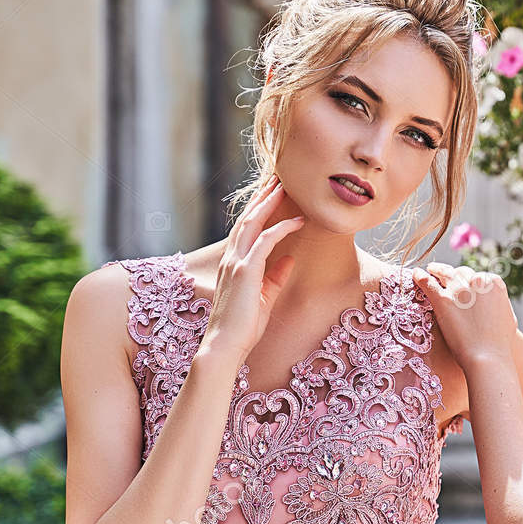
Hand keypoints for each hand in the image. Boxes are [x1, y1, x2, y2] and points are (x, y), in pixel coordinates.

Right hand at [206, 176, 303, 358]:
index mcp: (232, 264)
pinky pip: (265, 241)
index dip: (258, 208)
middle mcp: (231, 258)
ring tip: (284, 186)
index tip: (271, 192)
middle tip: (277, 177)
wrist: (225, 346)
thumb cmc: (244, 327)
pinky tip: (297, 220)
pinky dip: (281, 228)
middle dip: (262, 196)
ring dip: (269, 203)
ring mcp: (236, 263)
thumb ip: (275, 277)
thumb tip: (290, 259)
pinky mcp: (245, 272)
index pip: (245, 229)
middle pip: (247, 218)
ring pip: (252, 223)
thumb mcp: (265, 297)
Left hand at [411, 263, 517, 369]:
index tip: (464, 283)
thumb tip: (495, 301)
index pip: (478, 276)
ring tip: (431, 269)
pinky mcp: (443, 300)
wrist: (487, 356)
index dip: (469, 281)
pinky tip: (416, 274)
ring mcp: (459, 289)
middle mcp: (477, 281)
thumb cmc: (500, 343)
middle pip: (462, 272)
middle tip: (445, 274)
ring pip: (445, 273)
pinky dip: (420, 277)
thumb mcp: (508, 317)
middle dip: (454, 274)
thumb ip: (499, 304)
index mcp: (493, 283)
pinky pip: (428, 283)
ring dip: (437, 270)